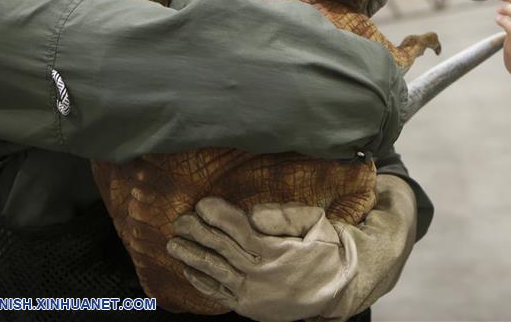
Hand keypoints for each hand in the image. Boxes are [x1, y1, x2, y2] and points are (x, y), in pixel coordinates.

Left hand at [167, 199, 349, 321]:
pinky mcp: (248, 306)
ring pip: (214, 271)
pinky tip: (188, 270)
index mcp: (276, 250)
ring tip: (172, 244)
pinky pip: (218, 293)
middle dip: (197, 232)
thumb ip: (286, 215)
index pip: (239, 229)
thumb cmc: (326, 251)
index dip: (218, 215)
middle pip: (221, 248)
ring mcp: (252, 292)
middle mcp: (260, 272)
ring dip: (191, 256)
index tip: (202, 204)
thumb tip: (254, 213)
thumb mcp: (316, 223)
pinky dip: (201, 282)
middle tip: (179, 220)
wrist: (338, 288)